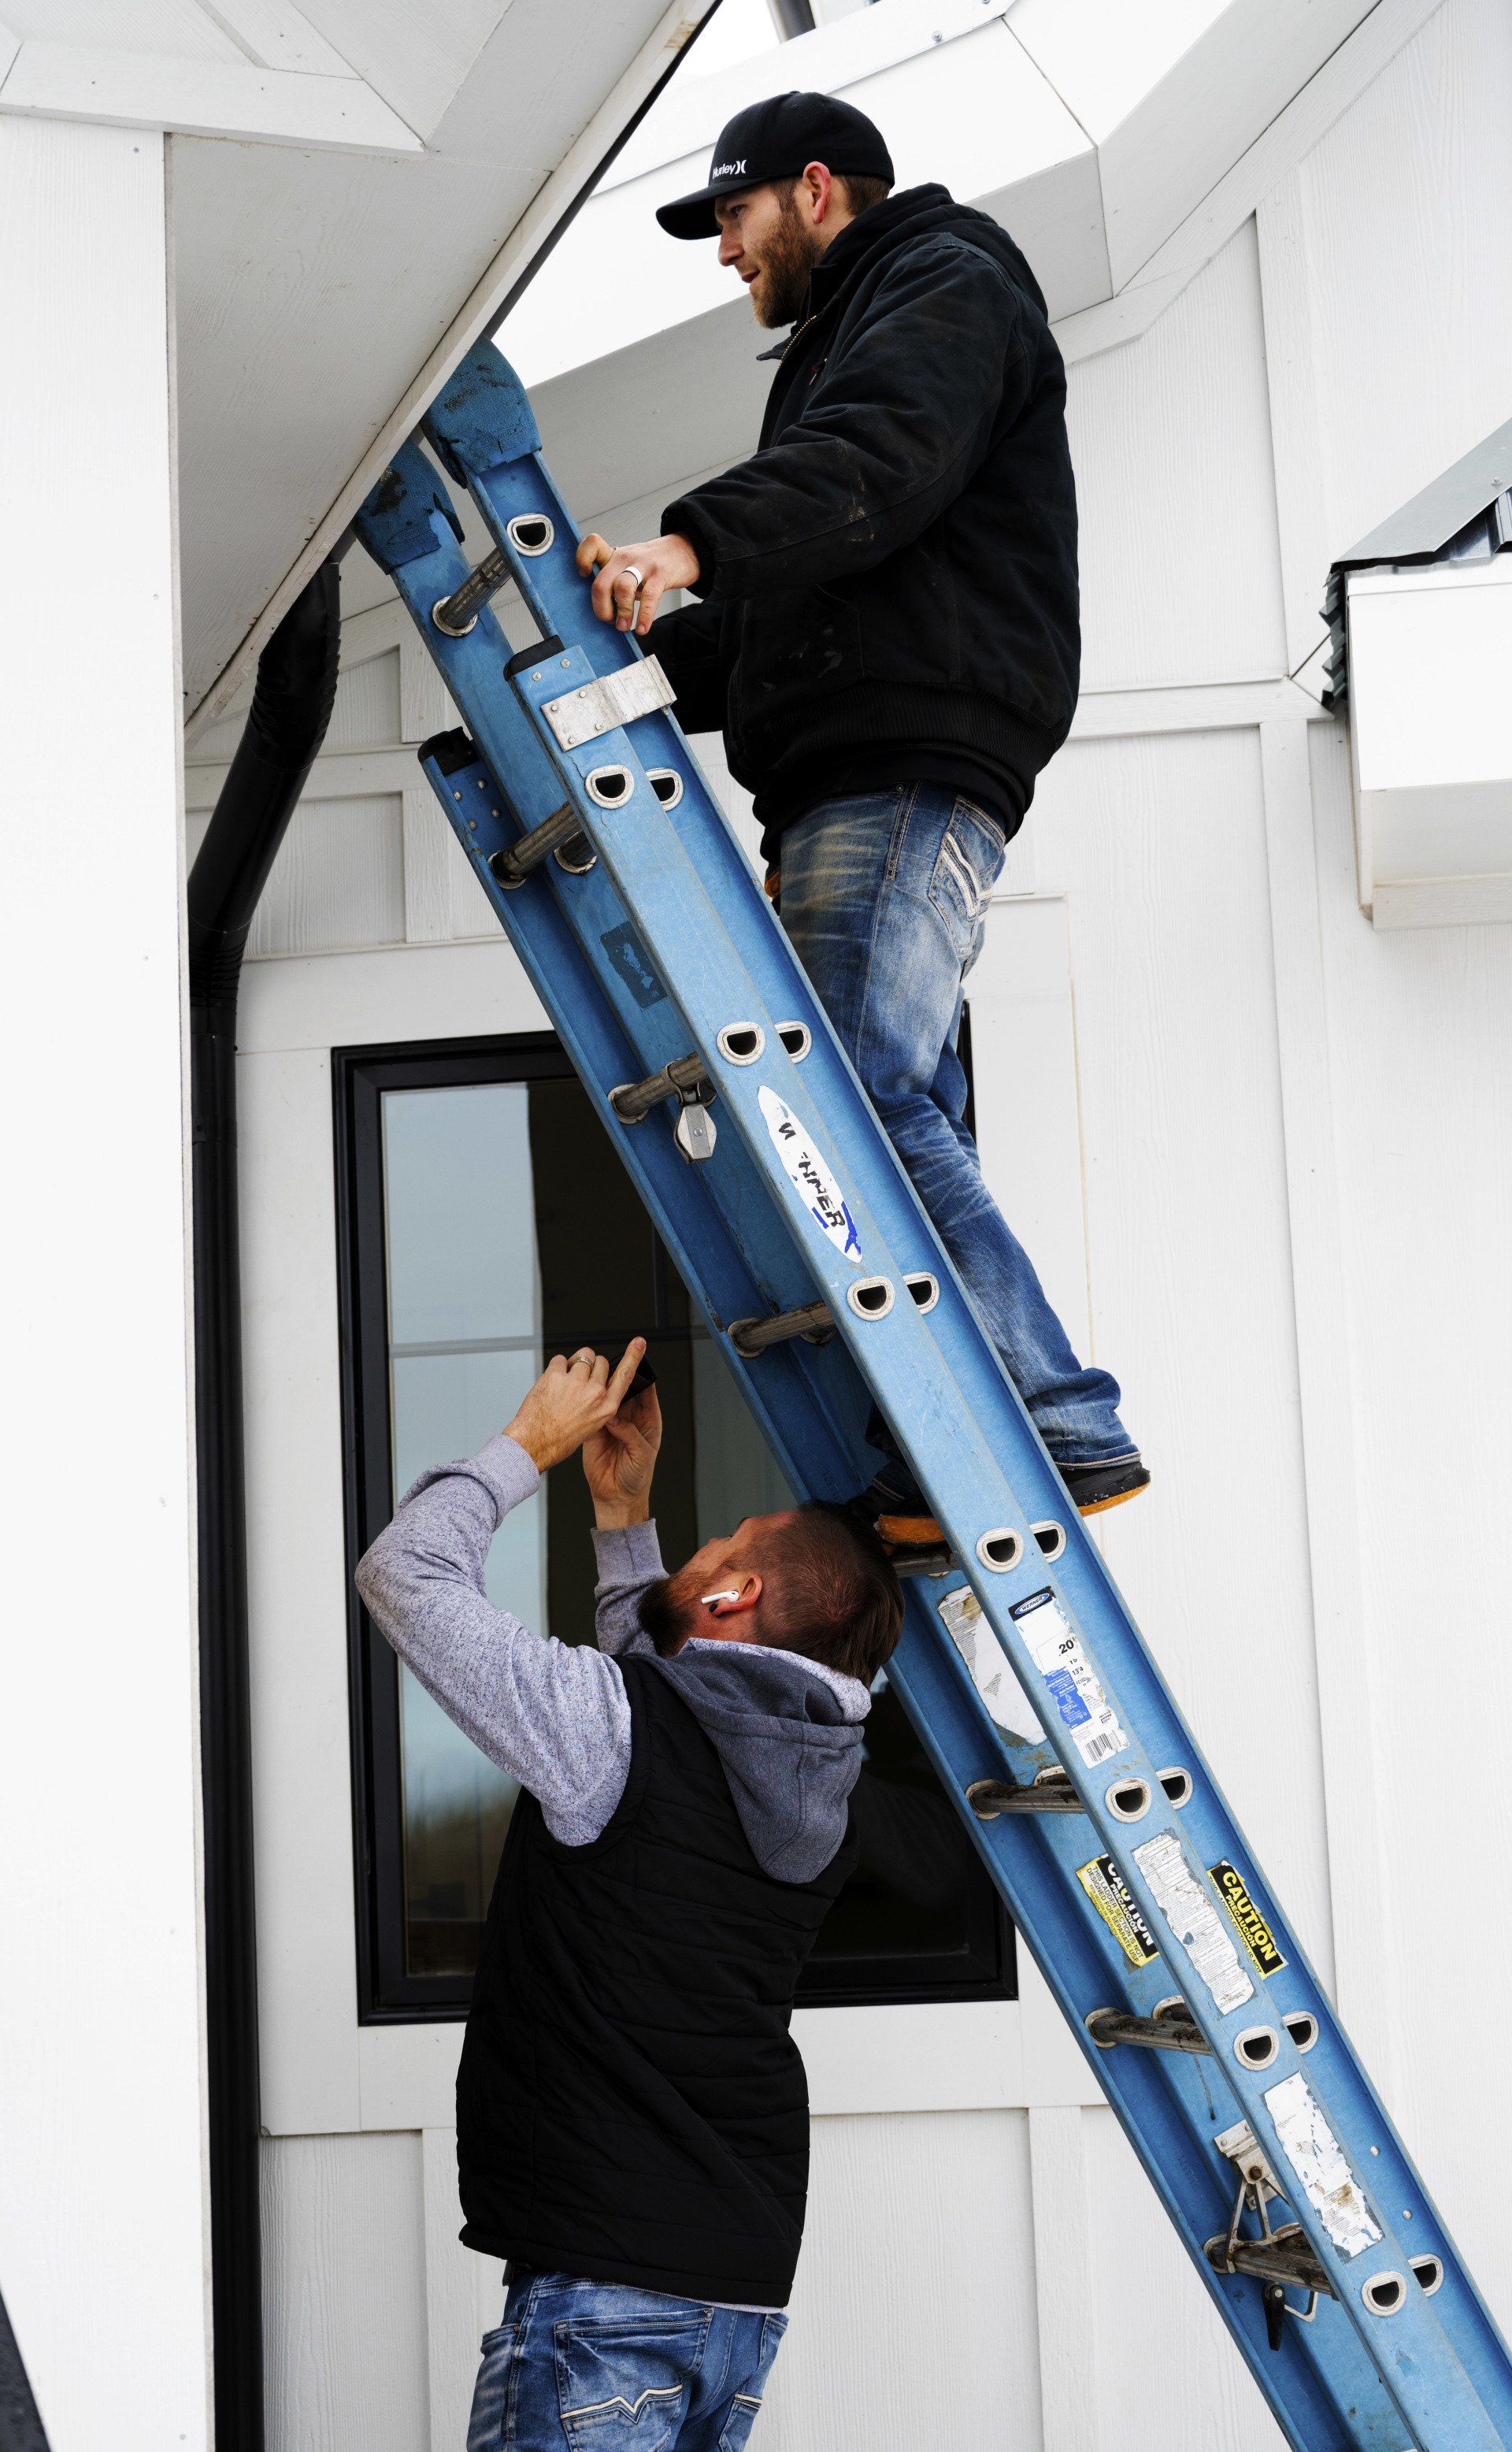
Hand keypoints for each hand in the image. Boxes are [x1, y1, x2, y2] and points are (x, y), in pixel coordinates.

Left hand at [503, 1341, 644, 1473]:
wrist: (534, 1443)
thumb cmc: (559, 1439)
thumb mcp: (590, 1425)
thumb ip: (597, 1403)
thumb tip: (594, 1383)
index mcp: (606, 1407)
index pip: (625, 1376)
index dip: (633, 1357)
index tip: (638, 1344)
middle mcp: (594, 1394)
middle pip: (600, 1362)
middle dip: (591, 1365)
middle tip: (578, 1379)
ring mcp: (576, 1383)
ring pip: (582, 1356)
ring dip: (573, 1364)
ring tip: (563, 1383)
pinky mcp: (557, 1376)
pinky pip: (560, 1359)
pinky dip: (556, 1367)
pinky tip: (552, 1383)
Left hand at [576, 531, 699, 634]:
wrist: (684, 551)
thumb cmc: (652, 564)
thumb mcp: (628, 566)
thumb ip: (614, 581)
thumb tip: (604, 612)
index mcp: (614, 555)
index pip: (592, 545)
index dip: (582, 560)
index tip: (583, 576)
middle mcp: (625, 558)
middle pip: (602, 582)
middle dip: (601, 608)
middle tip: (608, 620)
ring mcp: (643, 565)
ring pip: (622, 588)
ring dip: (622, 613)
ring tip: (624, 626)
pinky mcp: (661, 575)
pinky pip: (649, 598)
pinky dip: (644, 617)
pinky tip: (642, 628)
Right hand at [583, 1379, 662, 1529]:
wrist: (616, 1497)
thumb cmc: (637, 1478)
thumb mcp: (642, 1455)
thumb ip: (630, 1434)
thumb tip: (615, 1419)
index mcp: (648, 1420)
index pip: (646, 1391)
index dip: (642, 1376)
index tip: (636, 1362)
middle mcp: (630, 1418)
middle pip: (625, 1389)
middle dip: (619, 1377)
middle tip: (611, 1367)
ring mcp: (612, 1423)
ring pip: (607, 1397)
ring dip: (602, 1388)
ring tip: (597, 1379)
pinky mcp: (594, 1430)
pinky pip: (591, 1412)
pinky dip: (588, 1404)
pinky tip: (585, 1397)